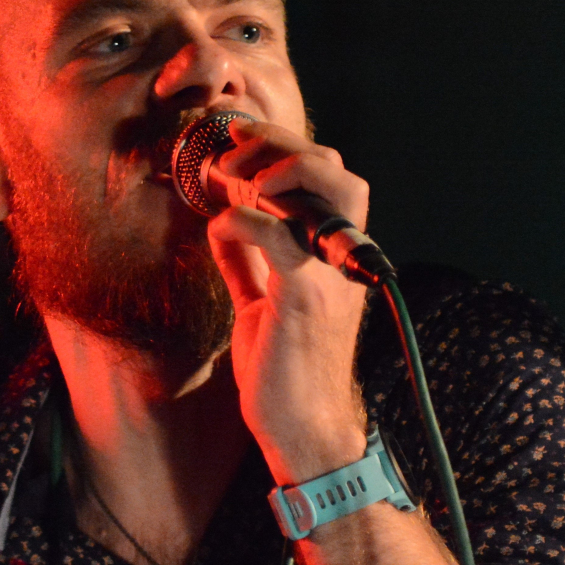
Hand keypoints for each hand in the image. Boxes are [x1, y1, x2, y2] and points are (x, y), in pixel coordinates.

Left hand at [205, 118, 369, 484]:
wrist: (302, 429)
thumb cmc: (283, 370)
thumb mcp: (261, 302)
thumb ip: (248, 261)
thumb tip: (222, 220)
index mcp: (334, 254)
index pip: (326, 175)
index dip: (282, 144)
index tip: (237, 135)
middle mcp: (343, 258)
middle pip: (333, 169)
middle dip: (279, 144)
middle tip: (230, 152)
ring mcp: (329, 276)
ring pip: (326, 190)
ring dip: (274, 170)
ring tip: (231, 179)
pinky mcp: (305, 301)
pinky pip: (281, 239)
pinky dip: (246, 221)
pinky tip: (221, 226)